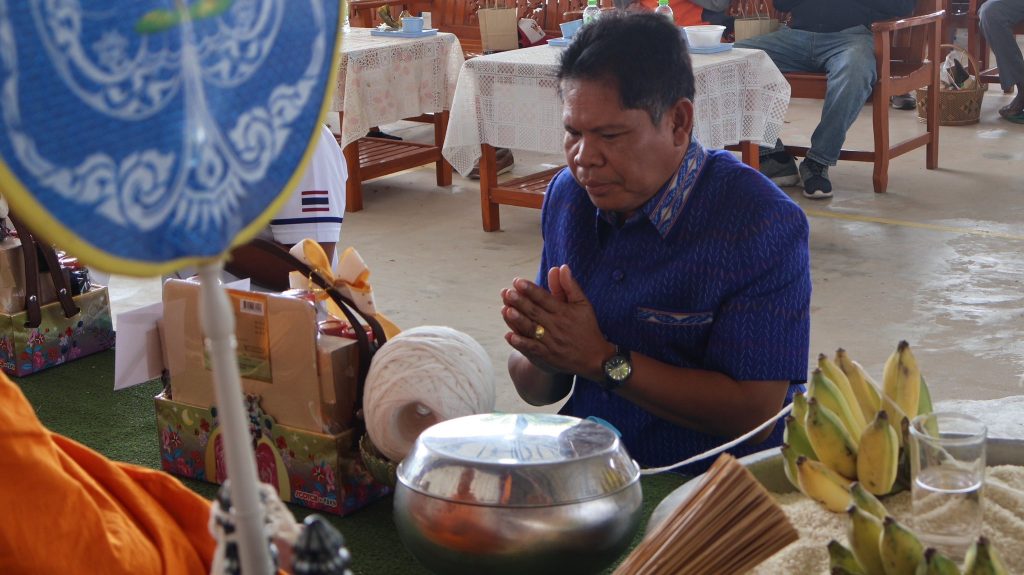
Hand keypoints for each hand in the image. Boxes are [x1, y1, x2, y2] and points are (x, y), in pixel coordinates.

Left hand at [501, 265, 611, 379]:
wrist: (594, 358)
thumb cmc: (587, 327)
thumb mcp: (583, 304)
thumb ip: (570, 286)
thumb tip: (561, 267)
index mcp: (564, 312)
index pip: (545, 298)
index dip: (531, 290)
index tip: (517, 281)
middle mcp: (557, 326)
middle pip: (535, 312)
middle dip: (520, 302)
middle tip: (507, 293)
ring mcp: (551, 342)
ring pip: (532, 329)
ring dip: (518, 320)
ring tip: (506, 310)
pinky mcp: (547, 355)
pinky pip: (532, 349)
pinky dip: (521, 343)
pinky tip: (509, 336)